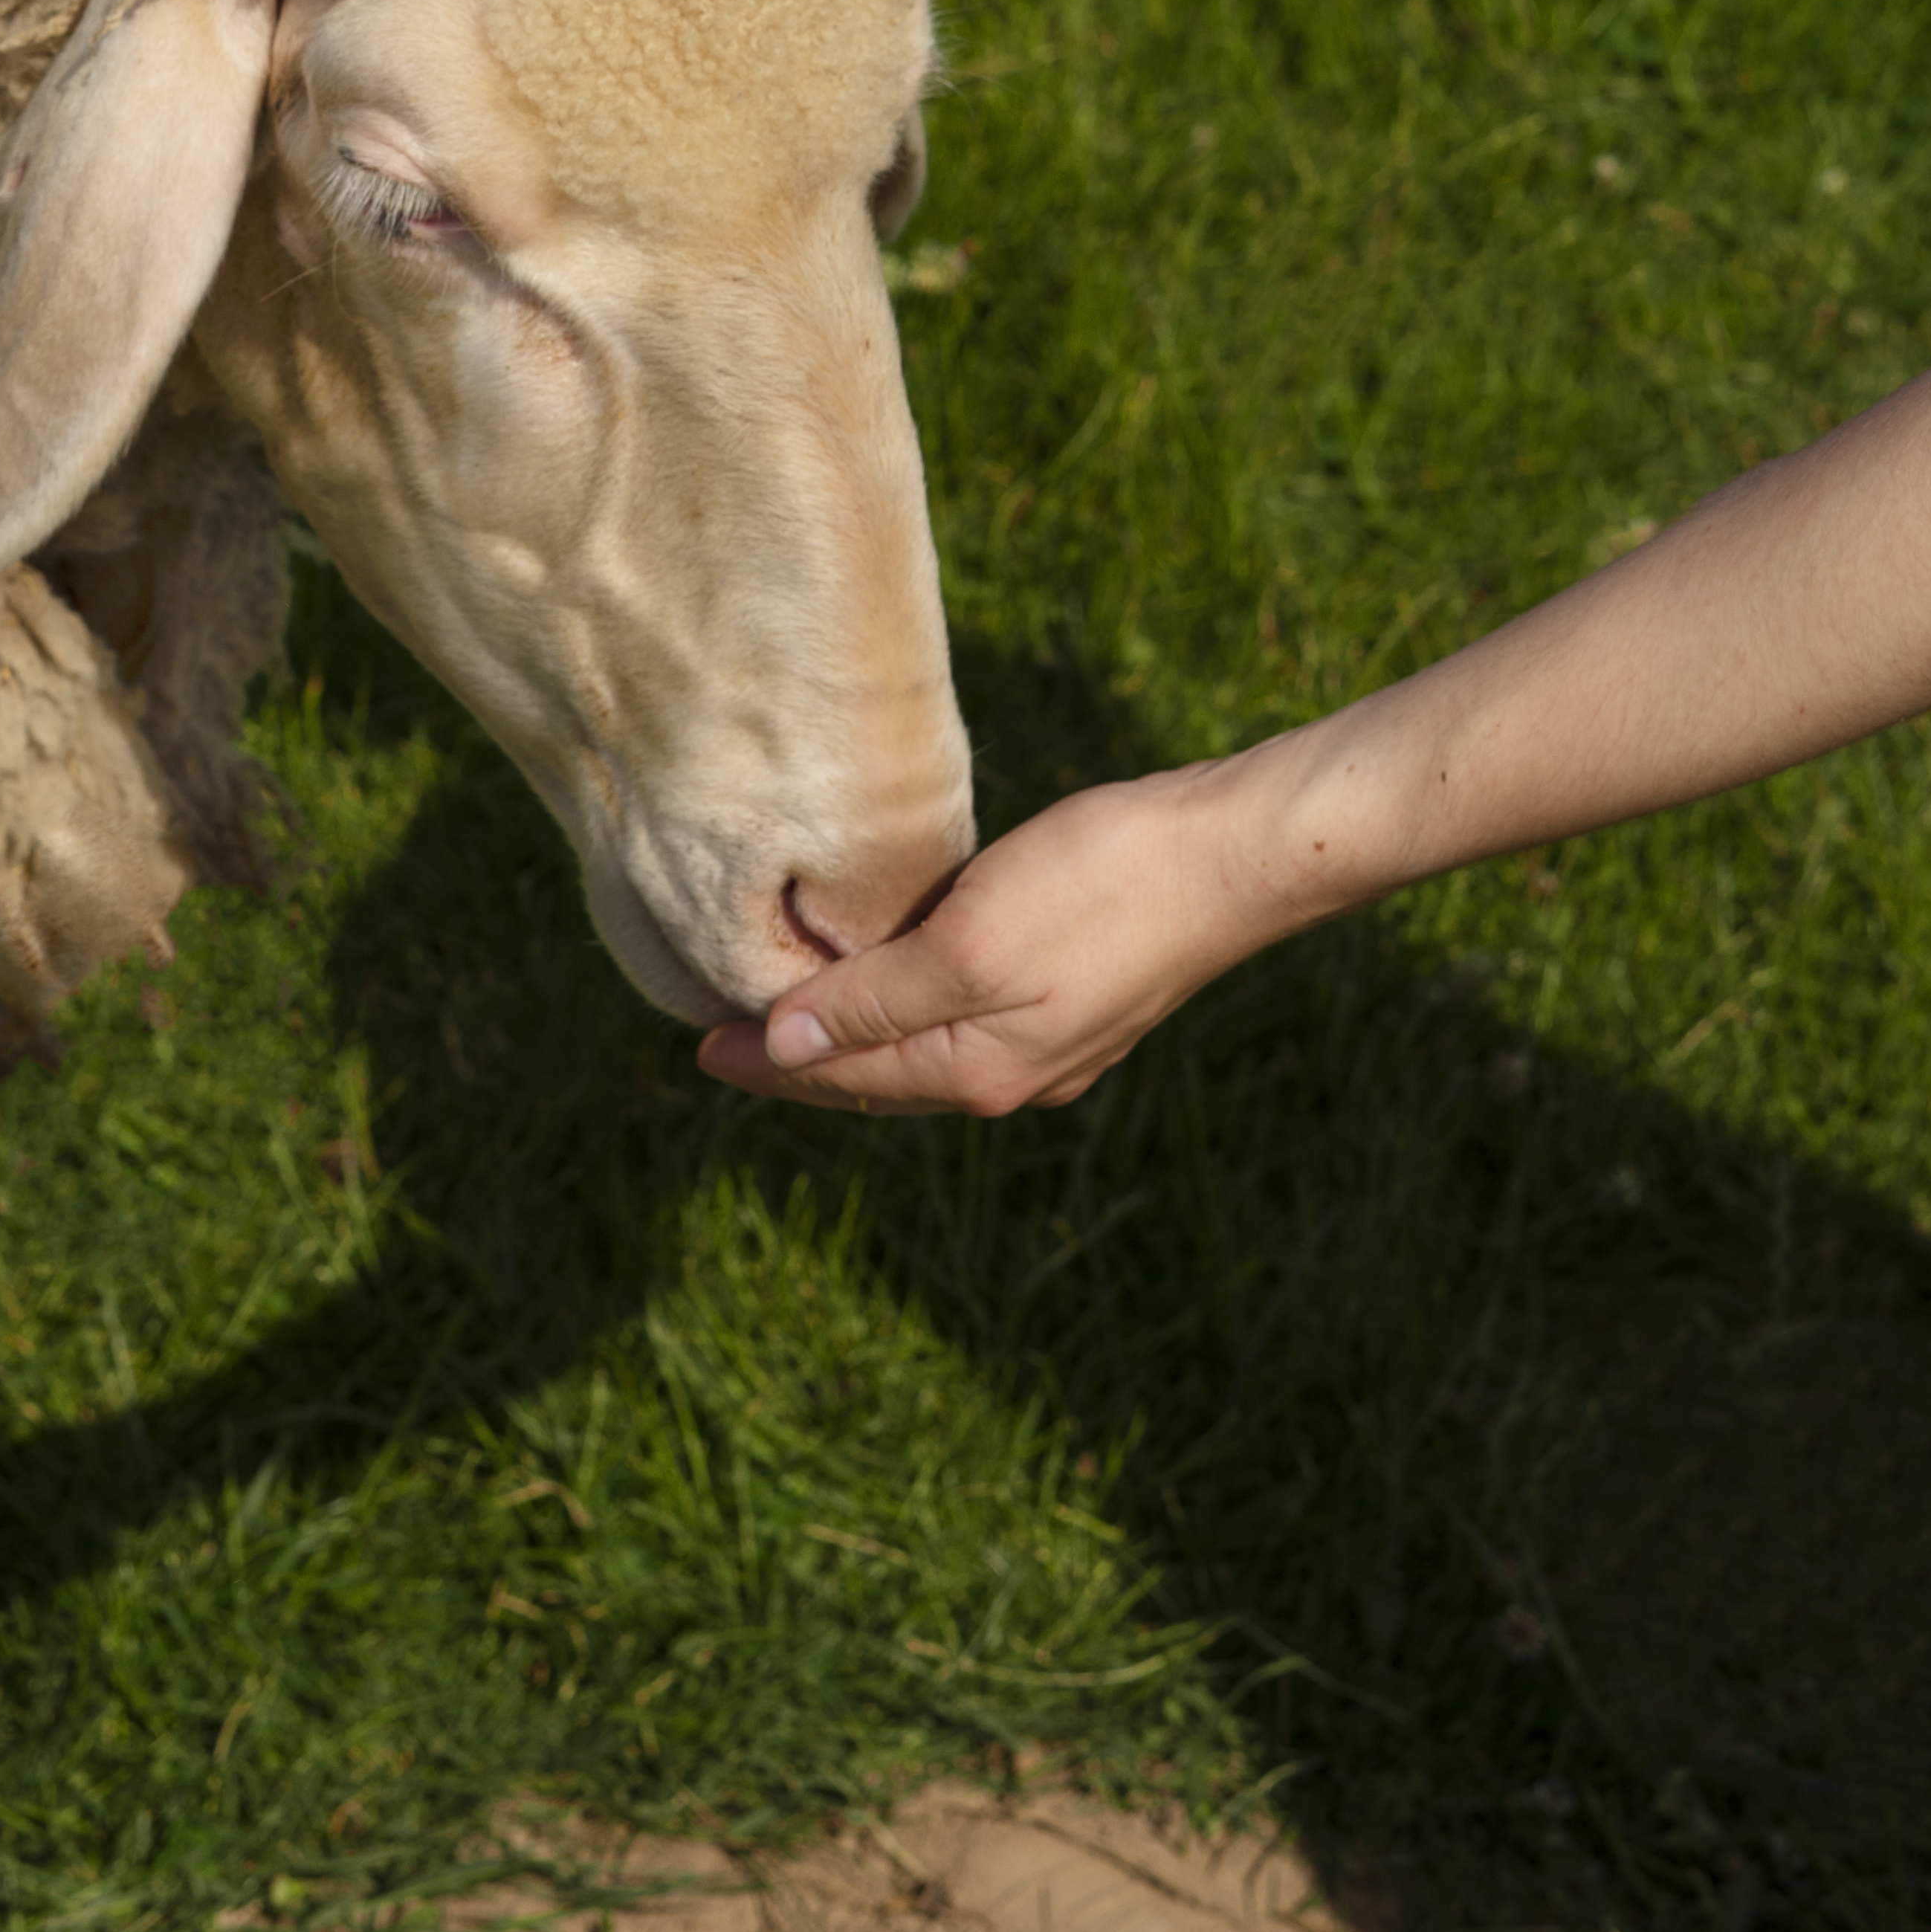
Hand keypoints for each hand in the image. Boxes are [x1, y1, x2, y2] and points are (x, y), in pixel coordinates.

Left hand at [698, 761, 1280, 1116]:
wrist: (1234, 854)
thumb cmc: (1102, 887)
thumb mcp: (969, 945)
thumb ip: (875, 1004)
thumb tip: (785, 1049)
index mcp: (978, 1070)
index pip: (841, 1077)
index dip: (765, 1061)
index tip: (697, 1044)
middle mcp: (1012, 1072)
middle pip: (877, 1073)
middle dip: (800, 1056)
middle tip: (725, 1031)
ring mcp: (1051, 1038)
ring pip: (920, 1044)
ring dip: (853, 1028)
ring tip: (791, 1004)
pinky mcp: (1076, 990)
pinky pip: (961, 1012)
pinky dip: (906, 999)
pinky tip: (889, 968)